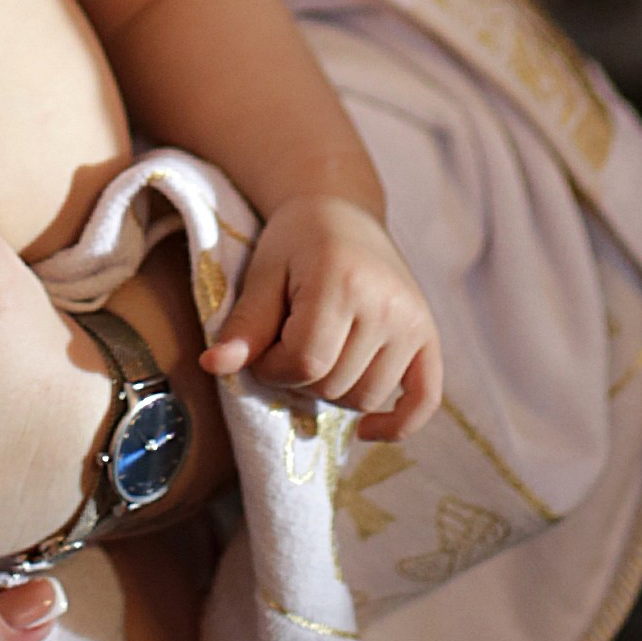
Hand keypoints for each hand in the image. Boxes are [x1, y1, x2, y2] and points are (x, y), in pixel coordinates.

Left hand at [202, 195, 441, 439]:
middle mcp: (387, 304)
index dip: (272, 369)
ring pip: (366, 397)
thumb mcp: (263, 274)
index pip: (304, 364)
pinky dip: (397, 424)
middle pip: (333, 385)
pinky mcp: (429, 335)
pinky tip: (367, 430)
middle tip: (287, 345)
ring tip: (317, 355)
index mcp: (343, 281)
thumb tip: (213, 367)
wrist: (342, 210)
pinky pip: (424, 399)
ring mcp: (413, 321)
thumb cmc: (296, 240)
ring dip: (332, 391)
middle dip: (297, 378)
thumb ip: (245, 324)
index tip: (261, 349)